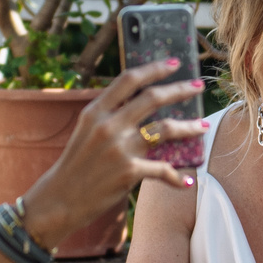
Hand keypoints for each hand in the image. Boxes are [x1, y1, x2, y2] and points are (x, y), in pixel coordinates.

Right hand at [19, 57, 210, 246]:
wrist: (60, 199)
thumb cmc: (76, 165)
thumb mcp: (86, 131)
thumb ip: (109, 115)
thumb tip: (141, 102)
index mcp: (95, 111)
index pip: (128, 79)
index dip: (154, 68)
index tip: (175, 63)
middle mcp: (108, 125)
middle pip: (152, 98)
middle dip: (180, 89)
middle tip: (198, 86)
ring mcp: (119, 148)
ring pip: (165, 129)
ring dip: (189, 126)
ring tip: (203, 126)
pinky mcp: (129, 172)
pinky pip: (163, 170)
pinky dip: (178, 176)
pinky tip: (187, 179)